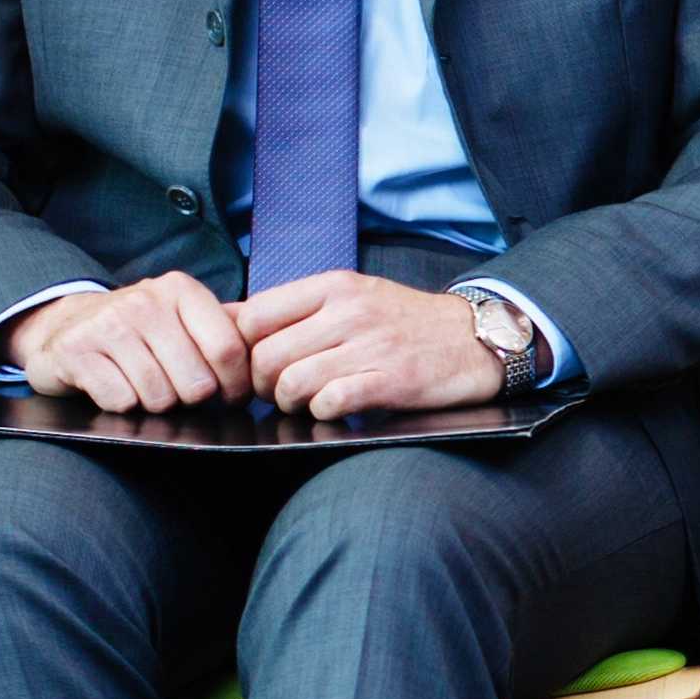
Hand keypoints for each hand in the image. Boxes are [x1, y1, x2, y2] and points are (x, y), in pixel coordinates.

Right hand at [13, 272, 256, 411]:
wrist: (65, 326)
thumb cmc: (139, 330)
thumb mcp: (183, 317)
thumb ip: (226, 329)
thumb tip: (274, 352)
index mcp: (181, 290)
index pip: (229, 350)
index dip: (235, 386)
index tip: (230, 397)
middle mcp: (146, 301)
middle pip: (196, 383)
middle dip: (190, 398)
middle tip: (175, 389)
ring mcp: (109, 324)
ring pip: (159, 397)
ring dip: (155, 404)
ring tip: (144, 386)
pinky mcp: (76, 351)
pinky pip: (122, 402)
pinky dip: (122, 406)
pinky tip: (115, 386)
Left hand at [237, 272, 506, 420]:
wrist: (474, 338)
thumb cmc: (403, 322)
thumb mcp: (351, 296)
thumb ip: (294, 307)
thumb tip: (224, 317)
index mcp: (333, 286)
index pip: (253, 314)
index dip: (240, 349)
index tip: (252, 366)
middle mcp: (348, 311)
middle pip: (265, 356)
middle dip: (262, 386)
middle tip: (279, 393)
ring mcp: (371, 345)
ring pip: (292, 383)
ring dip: (290, 404)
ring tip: (306, 403)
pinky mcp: (392, 380)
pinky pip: (331, 402)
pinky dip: (323, 412)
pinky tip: (334, 409)